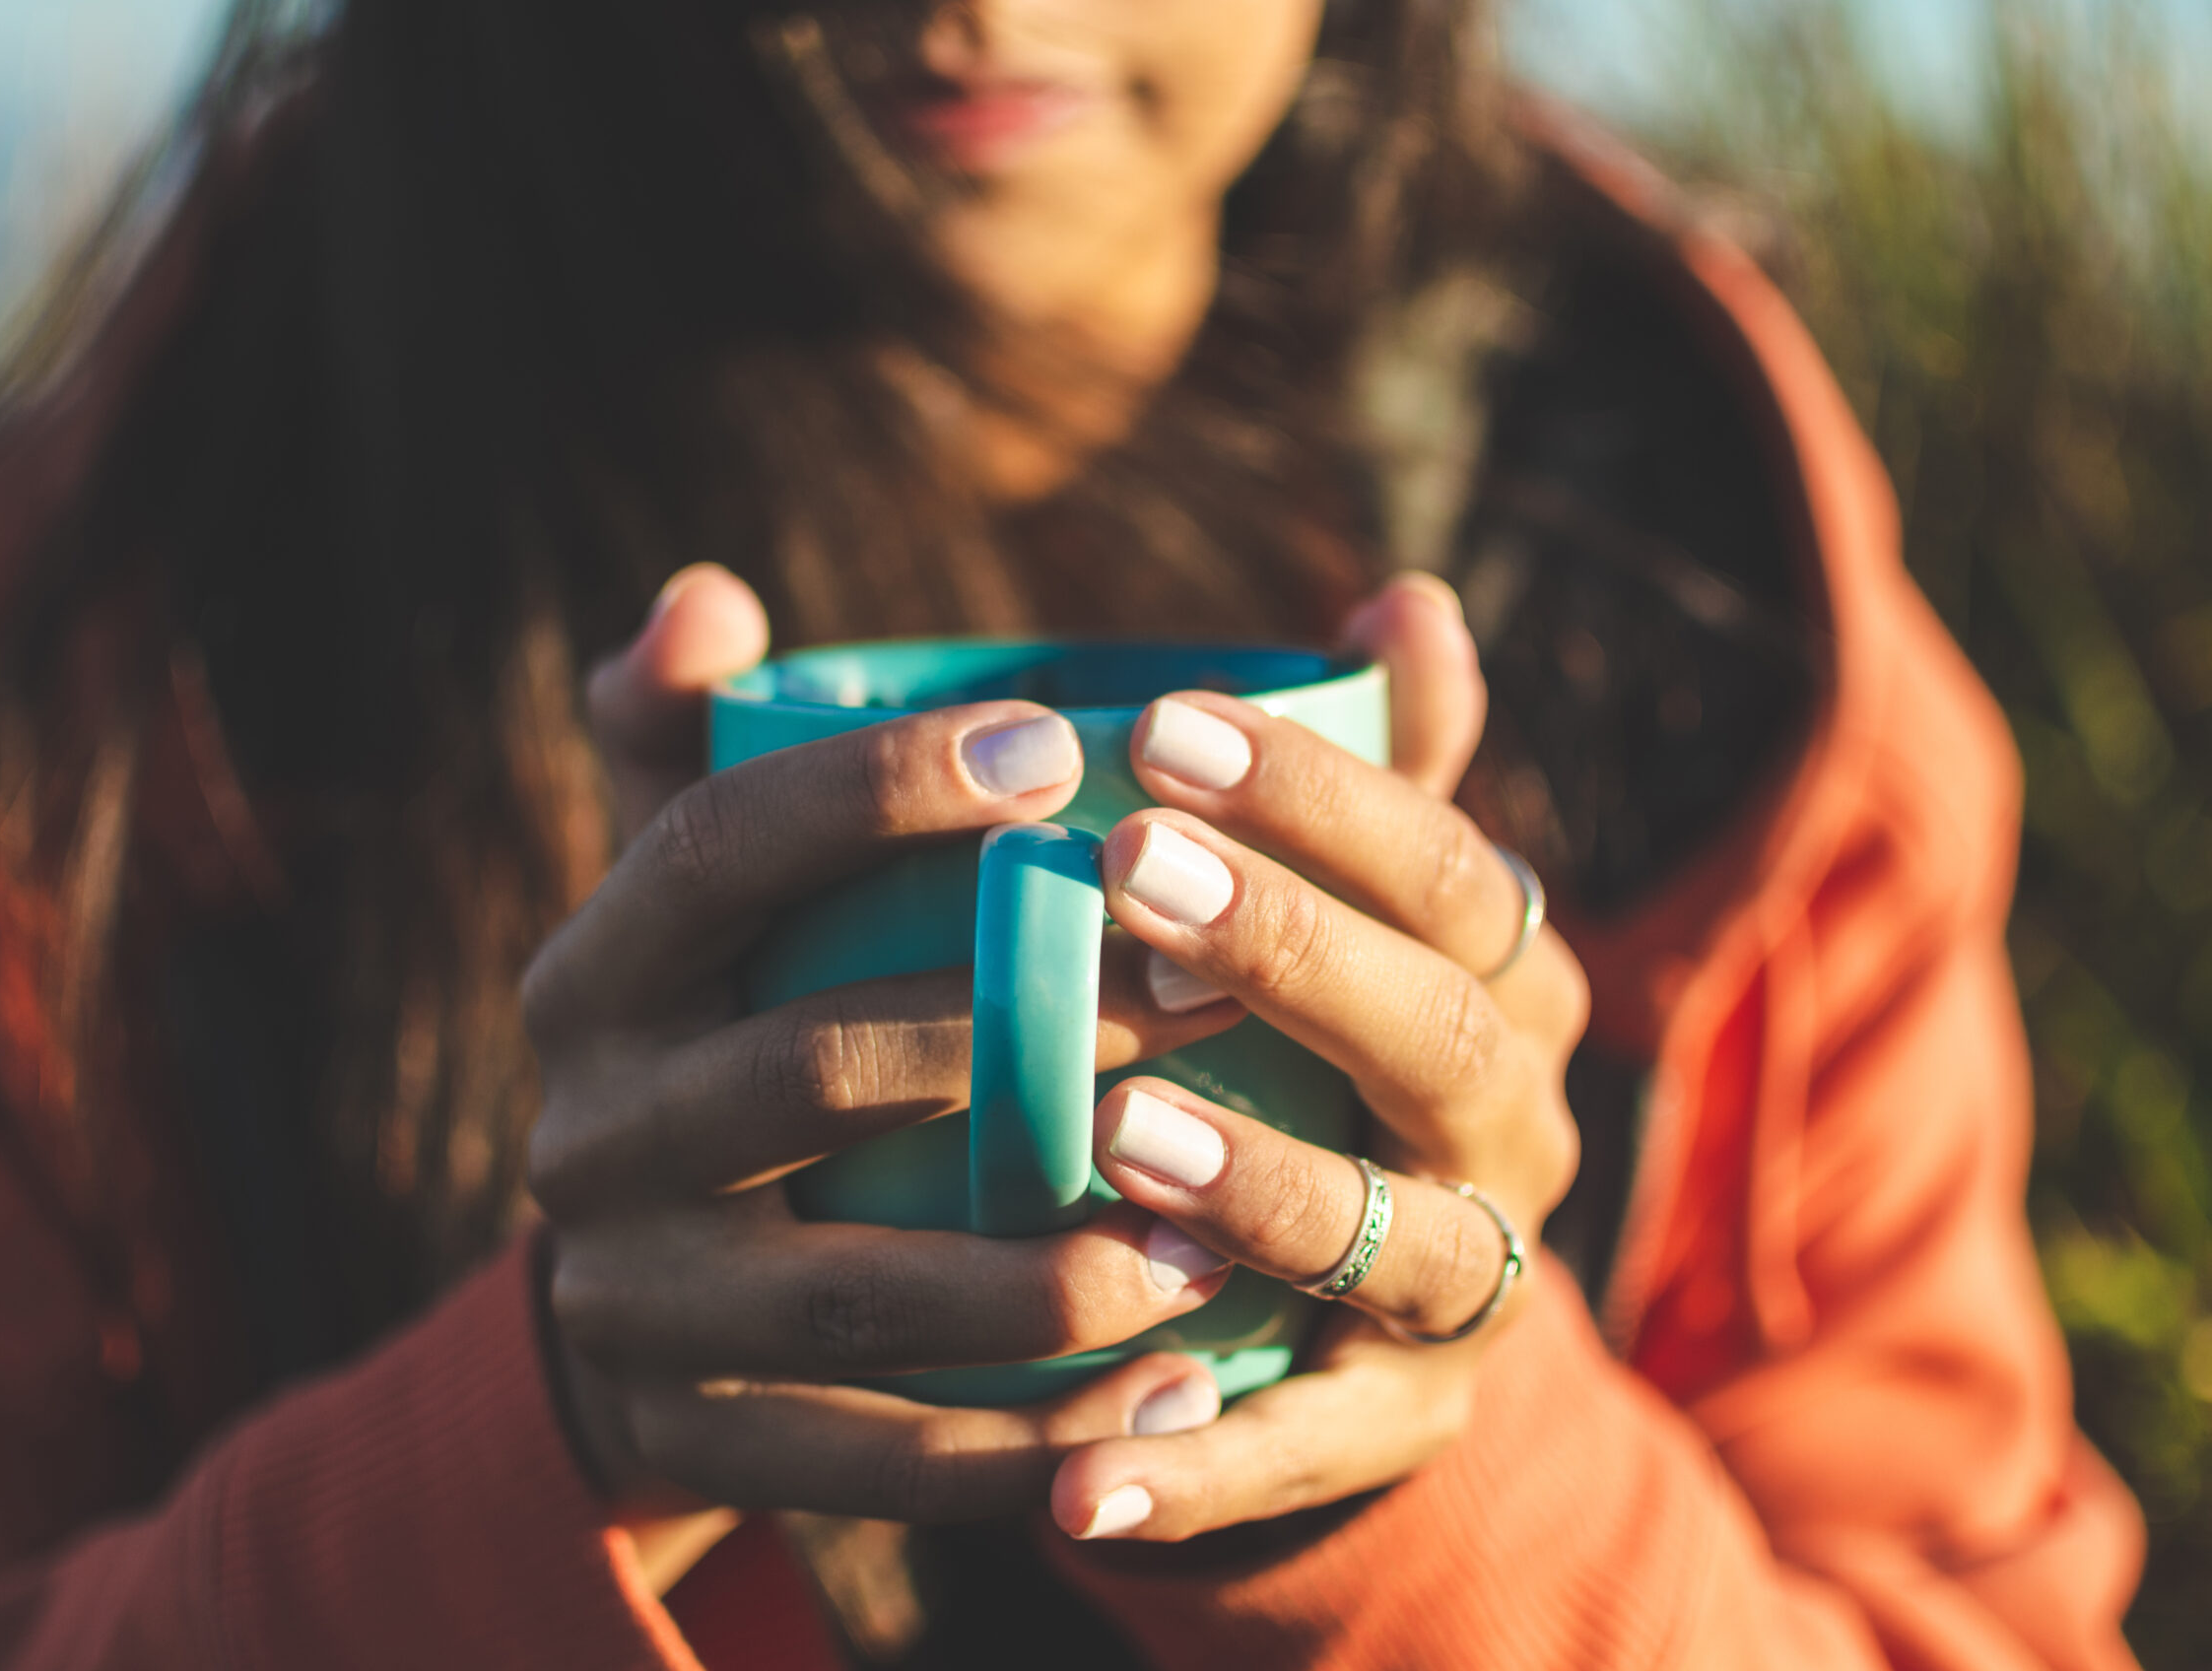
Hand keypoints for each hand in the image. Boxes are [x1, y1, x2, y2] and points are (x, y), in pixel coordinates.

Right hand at [525, 587, 1247, 1550]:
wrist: (647, 1308)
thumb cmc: (732, 1037)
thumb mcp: (703, 899)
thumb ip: (715, 745)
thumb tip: (705, 597)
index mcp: (594, 973)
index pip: (710, 851)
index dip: (871, 791)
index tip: (1058, 747)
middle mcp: (584, 1134)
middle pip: (803, 1067)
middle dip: (1024, 1030)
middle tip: (1222, 987)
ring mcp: (633, 1304)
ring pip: (852, 1289)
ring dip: (1046, 1266)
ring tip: (1222, 1236)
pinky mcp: (697, 1442)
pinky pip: (877, 1459)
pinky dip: (1028, 1446)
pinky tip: (1175, 1405)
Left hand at [1046, 575, 1590, 1541]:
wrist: (1352, 1284)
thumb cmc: (1312, 1038)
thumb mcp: (1343, 903)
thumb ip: (1362, 763)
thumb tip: (1406, 594)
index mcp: (1500, 976)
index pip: (1449, 865)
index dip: (1323, 793)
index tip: (1156, 720)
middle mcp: (1510, 1123)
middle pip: (1445, 1034)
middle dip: (1297, 950)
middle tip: (1130, 871)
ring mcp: (1469, 1281)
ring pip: (1402, 1239)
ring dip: (1267, 1186)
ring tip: (1117, 1137)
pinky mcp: (1401, 1417)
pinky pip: (1314, 1448)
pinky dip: (1206, 1460)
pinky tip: (1079, 1466)